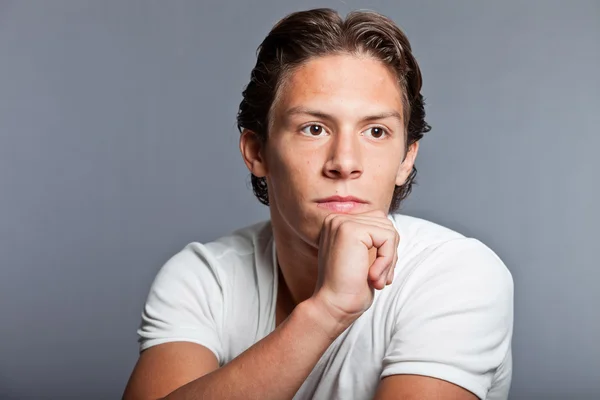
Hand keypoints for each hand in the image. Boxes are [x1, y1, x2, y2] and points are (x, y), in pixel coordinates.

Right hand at [311, 210, 398, 330]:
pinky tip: (373, 276)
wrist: (334, 305)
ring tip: (377, 279)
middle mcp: (337, 219)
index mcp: (338, 224)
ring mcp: (342, 222)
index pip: (377, 223)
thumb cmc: (349, 287)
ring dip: (389, 259)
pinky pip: (387, 238)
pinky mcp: (351, 229)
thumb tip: (392, 231)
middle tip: (380, 279)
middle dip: (390, 253)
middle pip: (385, 224)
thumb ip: (372, 240)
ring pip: (388, 230)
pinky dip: (387, 260)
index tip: (378, 274)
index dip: (385, 249)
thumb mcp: (362, 258)